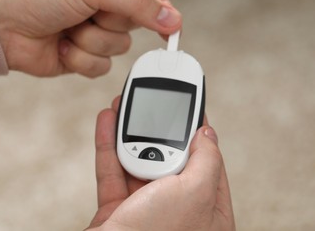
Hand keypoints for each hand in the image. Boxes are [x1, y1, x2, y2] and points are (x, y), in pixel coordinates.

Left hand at [0, 0, 181, 77]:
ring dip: (91, 41)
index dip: (162, 7)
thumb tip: (172, 18)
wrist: (1, 26)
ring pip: (119, 47)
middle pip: (136, 22)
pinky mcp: (85, 54)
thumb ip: (137, 2)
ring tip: (68, 28)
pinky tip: (62, 46)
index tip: (171, 25)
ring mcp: (95, 30)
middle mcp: (104, 3)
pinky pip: (102, 66)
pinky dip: (80, 58)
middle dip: (110, 22)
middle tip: (86, 12)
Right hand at [87, 97, 234, 230]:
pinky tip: (107, 122)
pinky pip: (113, 172)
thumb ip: (207, 159)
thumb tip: (207, 133)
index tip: (190, 106)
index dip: (198, 130)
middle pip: (169, 157)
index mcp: (208, 211)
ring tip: (124, 104)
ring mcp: (147, 212)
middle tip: (153, 100)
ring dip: (128, 131)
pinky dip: (108, 146)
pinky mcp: (118, 213)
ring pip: (138, 161)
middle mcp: (179, 211)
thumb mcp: (196, 192)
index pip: (207, 160)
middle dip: (158, 126)